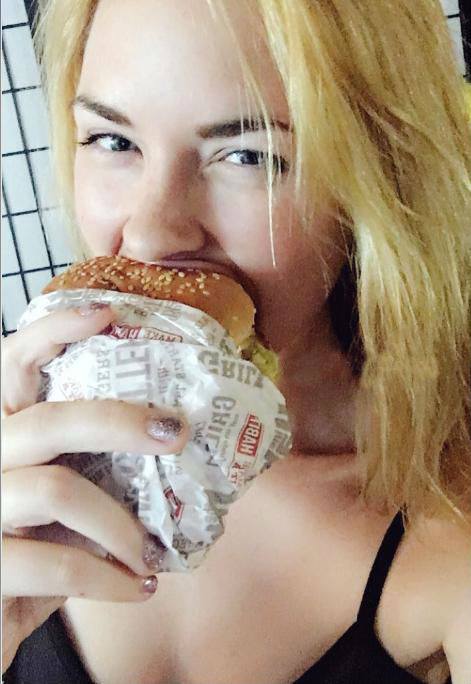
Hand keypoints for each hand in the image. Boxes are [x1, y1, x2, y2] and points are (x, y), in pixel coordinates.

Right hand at [1, 304, 189, 671]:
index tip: (108, 314)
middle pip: (50, 419)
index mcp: (2, 428)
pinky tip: (137, 587)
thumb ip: (93, 469)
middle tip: (175, 433)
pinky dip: (109, 579)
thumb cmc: (31, 548)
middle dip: (120, 422)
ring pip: (58, 490)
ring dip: (121, 525)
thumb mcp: (60, 502)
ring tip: (151, 553)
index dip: (55, 331)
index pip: (12, 360)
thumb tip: (176, 441)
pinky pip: (58, 565)